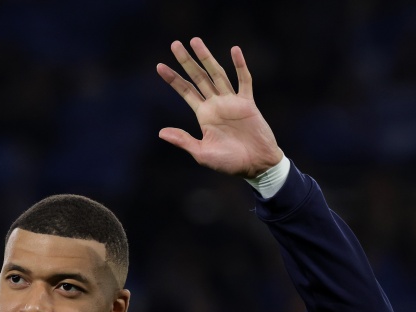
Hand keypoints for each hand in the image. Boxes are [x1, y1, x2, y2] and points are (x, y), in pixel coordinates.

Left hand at [157, 38, 282, 178]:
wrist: (256, 165)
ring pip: (217, 74)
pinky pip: (244, 81)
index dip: (173, 79)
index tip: (159, 66)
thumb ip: (183, 140)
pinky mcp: (247, 103)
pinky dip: (240, 66)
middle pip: (198, 77)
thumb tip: (160, 132)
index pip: (185, 91)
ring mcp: (232, 102)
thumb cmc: (229, 163)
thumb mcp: (202, 153)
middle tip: (174, 44)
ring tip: (196, 41)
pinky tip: (234, 50)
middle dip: (186, 61)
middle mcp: (216, 104)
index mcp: (203, 115)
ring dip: (207, 58)